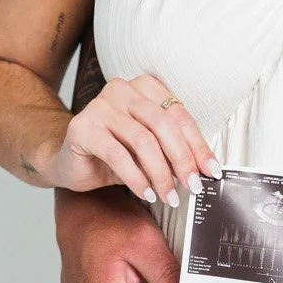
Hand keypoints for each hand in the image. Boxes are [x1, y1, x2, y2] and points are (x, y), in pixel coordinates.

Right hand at [41, 74, 219, 207]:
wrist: (70, 162)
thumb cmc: (115, 153)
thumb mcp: (149, 150)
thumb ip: (173, 150)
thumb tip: (205, 169)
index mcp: (144, 87)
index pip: (179, 114)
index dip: (198, 145)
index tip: (211, 170)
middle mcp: (122, 89)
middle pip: (163, 124)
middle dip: (183, 159)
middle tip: (193, 186)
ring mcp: (100, 106)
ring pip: (143, 140)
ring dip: (161, 173)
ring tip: (169, 196)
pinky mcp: (83, 127)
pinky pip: (117, 154)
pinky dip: (136, 178)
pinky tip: (147, 193)